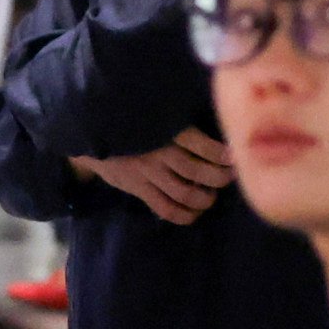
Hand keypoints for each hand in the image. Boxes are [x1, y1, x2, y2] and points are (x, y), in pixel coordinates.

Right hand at [68, 128, 235, 222]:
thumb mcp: (154, 113)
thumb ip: (179, 121)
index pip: (200, 144)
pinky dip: (185, 215)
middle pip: (198, 171)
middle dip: (220, 178)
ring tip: (212, 195)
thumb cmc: (134, 121)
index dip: (222, 154)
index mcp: (165, 129)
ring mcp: (148, 173)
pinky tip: (195, 212)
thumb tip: (212, 129)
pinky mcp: (138, 188)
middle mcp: (158, 152)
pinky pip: (166, 208)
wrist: (92, 132)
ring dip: (205, 198)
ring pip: (185, 193)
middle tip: (230, 177)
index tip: (236, 157)